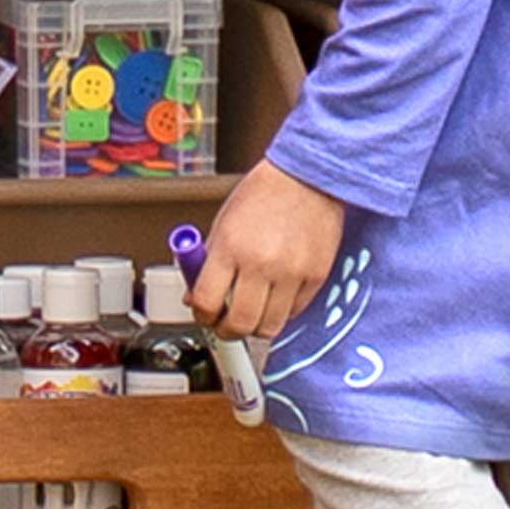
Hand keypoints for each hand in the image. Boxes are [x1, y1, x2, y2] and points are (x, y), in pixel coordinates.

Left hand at [190, 160, 344, 339]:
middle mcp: (261, 263)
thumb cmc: (263, 194)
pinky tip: (274, 297)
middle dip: (227, 331)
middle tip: (225, 325)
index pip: (207, 302)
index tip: (205, 316)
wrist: (307, 176)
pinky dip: (281, 313)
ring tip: (251, 313)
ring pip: (269, 327)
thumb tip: (195, 298)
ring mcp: (291, 273)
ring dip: (255, 327)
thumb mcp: (224, 223)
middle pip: (239, 324)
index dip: (202, 316)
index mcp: (230, 247)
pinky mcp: (315, 277)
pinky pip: (294, 313)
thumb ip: (208, 263)